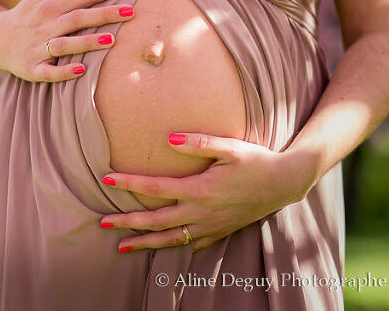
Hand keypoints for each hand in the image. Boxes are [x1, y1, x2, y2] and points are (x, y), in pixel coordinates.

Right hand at [0, 0, 138, 81]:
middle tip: (131, 10)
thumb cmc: (23, 18)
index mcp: (49, 6)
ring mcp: (37, 47)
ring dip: (87, 42)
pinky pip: (49, 71)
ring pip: (65, 44)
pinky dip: (64, 71)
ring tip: (112, 39)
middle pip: (78, 17)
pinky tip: (81, 71)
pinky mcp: (32, 68)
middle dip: (105, 13)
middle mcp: (44, 25)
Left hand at [99, 132, 317, 252]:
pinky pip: (192, 245)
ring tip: (121, 248)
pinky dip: (173, 248)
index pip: (156, 189)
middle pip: (156, 221)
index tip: (107, 179)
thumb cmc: (257, 161)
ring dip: (144, 243)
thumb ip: (199, 143)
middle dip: (127, 223)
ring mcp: (210, 226)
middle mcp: (202, 212)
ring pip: (171, 239)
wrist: (286, 183)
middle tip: (102, 224)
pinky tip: (160, 250)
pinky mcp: (220, 231)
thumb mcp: (230, 147)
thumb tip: (169, 138)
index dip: (130, 184)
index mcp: (200, 189)